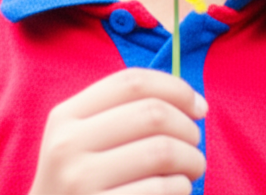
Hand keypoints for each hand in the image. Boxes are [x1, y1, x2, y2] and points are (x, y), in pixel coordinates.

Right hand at [28, 68, 207, 194]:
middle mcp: (67, 144)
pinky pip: (160, 188)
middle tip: (195, 144)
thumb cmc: (85, 181)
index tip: (198, 107)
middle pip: (152, 113)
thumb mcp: (85, 140)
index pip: (132, 82)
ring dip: (192, 159)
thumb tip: (195, 103)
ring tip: (193, 168)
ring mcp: (79, 180)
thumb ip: (126, 113)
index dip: (176, 89)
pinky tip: (178, 189)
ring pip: (161, 151)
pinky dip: (181, 186)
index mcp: (66, 116)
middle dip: (188, 127)